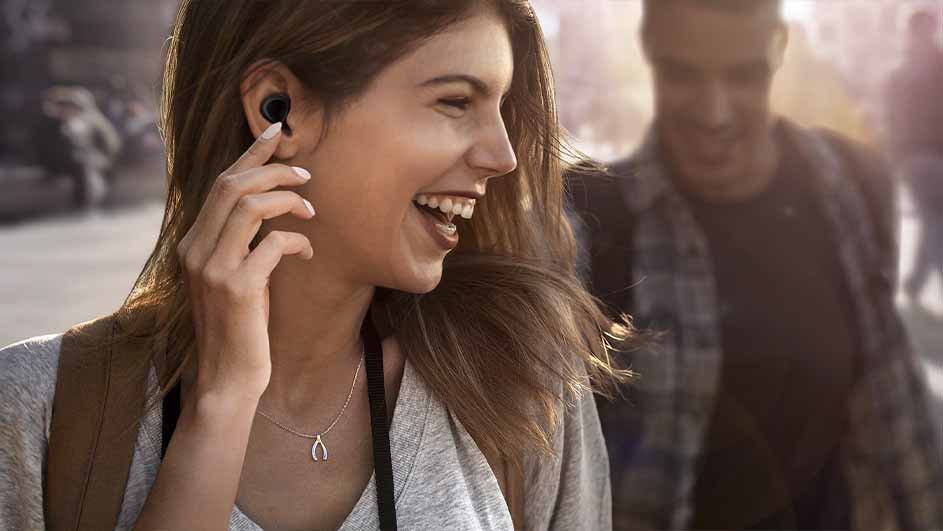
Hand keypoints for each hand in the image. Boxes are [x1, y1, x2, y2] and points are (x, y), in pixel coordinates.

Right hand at [177, 122, 314, 401]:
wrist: (227, 380)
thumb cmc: (239, 329)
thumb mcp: (234, 279)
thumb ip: (240, 244)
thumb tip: (271, 209)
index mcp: (192, 244)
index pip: (220, 184)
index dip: (250, 153)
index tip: (276, 130)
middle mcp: (195, 250)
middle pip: (232, 185)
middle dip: (273, 169)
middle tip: (305, 172)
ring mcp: (213, 268)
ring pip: (249, 205)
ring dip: (287, 199)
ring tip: (310, 210)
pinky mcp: (238, 288)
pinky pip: (272, 243)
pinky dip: (296, 239)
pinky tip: (308, 250)